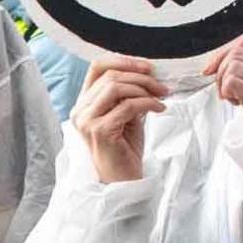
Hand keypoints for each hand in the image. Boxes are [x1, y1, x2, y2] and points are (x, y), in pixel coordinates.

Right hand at [72, 57, 167, 182]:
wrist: (122, 181)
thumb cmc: (124, 149)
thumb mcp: (125, 115)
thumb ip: (127, 94)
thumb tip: (147, 73)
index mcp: (84, 103)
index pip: (97, 67)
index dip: (123, 61)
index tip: (147, 67)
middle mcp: (80, 110)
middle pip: (110, 76)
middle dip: (141, 77)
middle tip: (162, 85)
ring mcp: (87, 121)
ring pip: (117, 88)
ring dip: (145, 89)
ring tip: (161, 97)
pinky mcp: (100, 131)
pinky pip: (127, 106)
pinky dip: (148, 103)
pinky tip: (159, 109)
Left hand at [204, 34, 242, 129]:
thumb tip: (215, 61)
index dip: (226, 51)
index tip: (213, 67)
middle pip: (237, 52)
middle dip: (222, 70)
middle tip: (225, 89)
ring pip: (233, 66)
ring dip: (224, 83)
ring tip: (234, 98)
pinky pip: (232, 81)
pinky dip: (226, 91)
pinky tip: (237, 102)